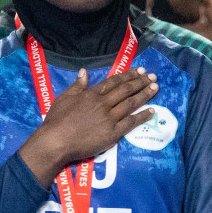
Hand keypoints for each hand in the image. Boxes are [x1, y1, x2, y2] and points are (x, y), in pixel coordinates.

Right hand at [19, 67, 157, 184]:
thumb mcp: (64, 98)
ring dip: (144, 94)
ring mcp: (109, 118)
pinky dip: (142, 116)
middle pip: (125, 90)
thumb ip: (77, 85)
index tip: (139, 71)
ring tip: (155, 88)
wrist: (56, 141)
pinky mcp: (112, 133)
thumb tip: (84, 71)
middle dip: (140, 82)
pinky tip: (152, 111)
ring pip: (130, 103)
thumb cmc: (57, 121)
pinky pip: (130, 122)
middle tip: (153, 76)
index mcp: (91, 94)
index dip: (128, 75)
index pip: (114, 82)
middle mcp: (103, 104)